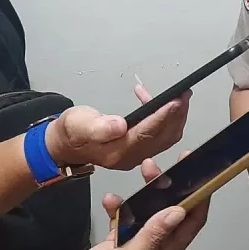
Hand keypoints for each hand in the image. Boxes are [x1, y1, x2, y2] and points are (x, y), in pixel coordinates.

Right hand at [45, 85, 191, 169]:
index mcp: (117, 152)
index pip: (146, 133)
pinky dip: (165, 118)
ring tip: (179, 95)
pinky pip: (160, 134)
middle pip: (162, 136)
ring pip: (165, 136)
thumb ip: (98, 127)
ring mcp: (136, 154)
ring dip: (175, 116)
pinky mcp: (138, 148)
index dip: (163, 116)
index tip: (176, 100)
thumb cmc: (71, 132)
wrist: (65, 144)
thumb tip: (119, 125)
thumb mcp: (78, 124)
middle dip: (176, 114)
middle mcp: (130, 156)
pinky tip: (157, 101)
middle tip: (184, 93)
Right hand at [54, 153, 208, 249]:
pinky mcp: (119, 239)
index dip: (201, 196)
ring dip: (147, 189)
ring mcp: (138, 241)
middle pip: (172, 208)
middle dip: (172, 185)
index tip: (201, 172)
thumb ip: (153, 235)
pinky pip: (125, 215)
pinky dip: (119, 205)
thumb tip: (178, 211)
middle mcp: (157, 244)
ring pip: (150, 208)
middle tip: (166, 164)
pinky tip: (110, 199)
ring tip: (143, 169)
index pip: (193, 220)